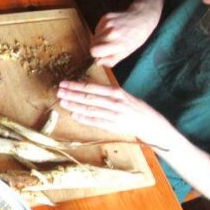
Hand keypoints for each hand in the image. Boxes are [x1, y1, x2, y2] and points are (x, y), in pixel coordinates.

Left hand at [56, 81, 174, 148]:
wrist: (150, 123)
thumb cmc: (134, 107)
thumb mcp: (123, 95)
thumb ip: (107, 92)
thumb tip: (87, 88)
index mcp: (116, 92)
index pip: (92, 88)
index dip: (76, 86)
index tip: (64, 83)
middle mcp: (114, 103)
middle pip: (88, 98)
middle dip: (72, 94)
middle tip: (58, 91)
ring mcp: (113, 115)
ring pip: (90, 109)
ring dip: (74, 106)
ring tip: (62, 102)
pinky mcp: (113, 126)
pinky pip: (95, 122)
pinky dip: (84, 119)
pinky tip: (74, 115)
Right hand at [89, 3, 160, 67]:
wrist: (142, 18)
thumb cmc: (136, 37)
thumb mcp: (127, 53)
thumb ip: (111, 60)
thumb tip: (98, 62)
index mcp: (118, 44)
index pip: (94, 51)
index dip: (96, 54)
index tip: (102, 53)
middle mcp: (112, 33)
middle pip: (92, 44)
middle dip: (97, 46)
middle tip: (107, 46)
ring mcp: (108, 23)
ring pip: (94, 36)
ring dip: (100, 39)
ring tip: (111, 37)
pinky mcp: (106, 17)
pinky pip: (97, 28)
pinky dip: (102, 31)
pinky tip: (111, 30)